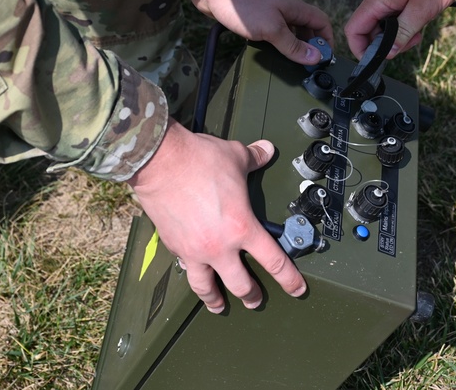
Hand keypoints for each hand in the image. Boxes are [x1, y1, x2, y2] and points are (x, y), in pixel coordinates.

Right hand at [126, 120, 305, 312]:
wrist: (160, 162)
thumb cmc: (198, 160)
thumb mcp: (236, 156)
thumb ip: (255, 157)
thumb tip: (266, 150)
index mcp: (242, 227)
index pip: (273, 261)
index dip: (288, 279)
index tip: (296, 289)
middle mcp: (219, 246)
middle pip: (240, 285)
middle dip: (251, 295)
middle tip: (255, 301)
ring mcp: (194, 250)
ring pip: (206, 287)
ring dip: (215, 299)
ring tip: (219, 306)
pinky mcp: (174, 246)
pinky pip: (185, 267)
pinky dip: (191, 273)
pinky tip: (192, 273)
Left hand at [189, 0, 333, 64]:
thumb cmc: (244, 5)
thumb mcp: (272, 30)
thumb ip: (293, 45)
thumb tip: (315, 58)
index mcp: (296, 8)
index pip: (322, 22)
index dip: (327, 40)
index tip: (324, 58)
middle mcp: (287, 10)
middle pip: (308, 28)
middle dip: (310, 46)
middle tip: (307, 65)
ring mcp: (272, 13)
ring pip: (291, 31)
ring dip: (294, 45)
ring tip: (291, 62)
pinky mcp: (258, 17)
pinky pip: (275, 32)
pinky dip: (278, 43)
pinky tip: (272, 52)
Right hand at [346, 0, 455, 57]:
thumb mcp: (421, 11)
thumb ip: (402, 34)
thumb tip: (388, 53)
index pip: (354, 29)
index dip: (360, 49)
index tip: (376, 60)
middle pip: (369, 29)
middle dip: (385, 43)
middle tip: (410, 42)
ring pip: (382, 22)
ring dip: (398, 33)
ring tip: (418, 31)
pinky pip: (392, 12)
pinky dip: (403, 22)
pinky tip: (419, 20)